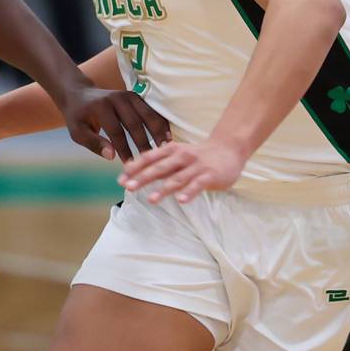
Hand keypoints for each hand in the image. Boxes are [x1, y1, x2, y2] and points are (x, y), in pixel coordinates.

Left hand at [59, 85, 171, 162]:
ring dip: (157, 131)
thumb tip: (111, 156)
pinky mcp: (136, 96)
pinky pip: (151, 110)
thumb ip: (93, 143)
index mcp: (101, 107)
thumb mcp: (77, 132)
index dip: (124, 149)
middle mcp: (116, 98)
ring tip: (165, 148)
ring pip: (147, 114)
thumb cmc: (78, 117)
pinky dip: (160, 122)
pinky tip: (167, 136)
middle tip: (152, 160)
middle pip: (134, 122)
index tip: (131, 165)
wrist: (80, 94)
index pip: (116, 131)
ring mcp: (128, 95)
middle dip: (144, 143)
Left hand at [117, 138, 245, 203]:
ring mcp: (196, 166)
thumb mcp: (175, 155)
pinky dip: (189, 193)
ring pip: (177, 178)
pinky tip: (181, 201)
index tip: (121, 179)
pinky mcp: (209, 176)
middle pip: (160, 168)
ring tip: (152, 200)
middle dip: (143, 178)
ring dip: (164, 189)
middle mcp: (181, 156)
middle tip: (129, 187)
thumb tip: (130, 171)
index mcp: (170, 150)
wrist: (228, 149)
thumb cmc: (196, 156)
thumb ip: (157, 164)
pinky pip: (198, 185)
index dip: (134, 168)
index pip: (149, 158)